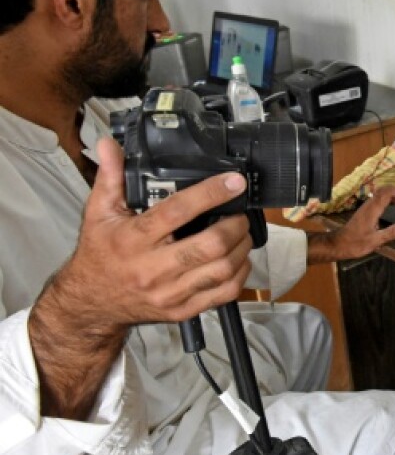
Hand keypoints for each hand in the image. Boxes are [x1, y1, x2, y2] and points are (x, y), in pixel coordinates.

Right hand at [30, 137, 254, 417]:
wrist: (91, 303)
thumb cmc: (99, 254)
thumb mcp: (98, 213)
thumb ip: (110, 177)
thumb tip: (110, 144)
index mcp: (133, 240)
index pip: (177, 212)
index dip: (210, 194)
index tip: (234, 181)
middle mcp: (153, 269)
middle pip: (210, 246)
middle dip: (235, 225)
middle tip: (239, 213)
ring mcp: (170, 293)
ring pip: (223, 270)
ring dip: (242, 247)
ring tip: (241, 232)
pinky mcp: (182, 310)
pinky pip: (224, 294)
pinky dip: (240, 274)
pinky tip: (237, 259)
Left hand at [307, 185, 394, 263]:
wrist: (337, 244)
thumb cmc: (355, 243)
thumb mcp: (374, 241)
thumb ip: (391, 233)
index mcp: (372, 210)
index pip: (388, 194)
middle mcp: (369, 205)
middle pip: (385, 192)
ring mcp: (366, 208)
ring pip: (382, 196)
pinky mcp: (365, 212)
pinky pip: (379, 200)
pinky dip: (389, 200)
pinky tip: (394, 206)